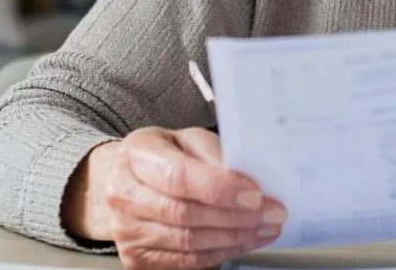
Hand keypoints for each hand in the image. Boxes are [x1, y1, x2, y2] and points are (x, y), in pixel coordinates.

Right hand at [61, 127, 287, 269]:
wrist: (125, 179)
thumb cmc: (164, 154)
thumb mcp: (187, 137)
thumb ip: (214, 152)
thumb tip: (248, 175)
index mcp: (137, 155)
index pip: (179, 176)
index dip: (220, 188)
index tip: (256, 194)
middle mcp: (123, 195)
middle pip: (185, 214)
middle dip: (236, 217)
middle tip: (272, 213)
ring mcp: (126, 230)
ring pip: (188, 242)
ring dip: (234, 238)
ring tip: (265, 228)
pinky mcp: (136, 257)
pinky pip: (185, 261)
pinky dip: (220, 252)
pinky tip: (244, 241)